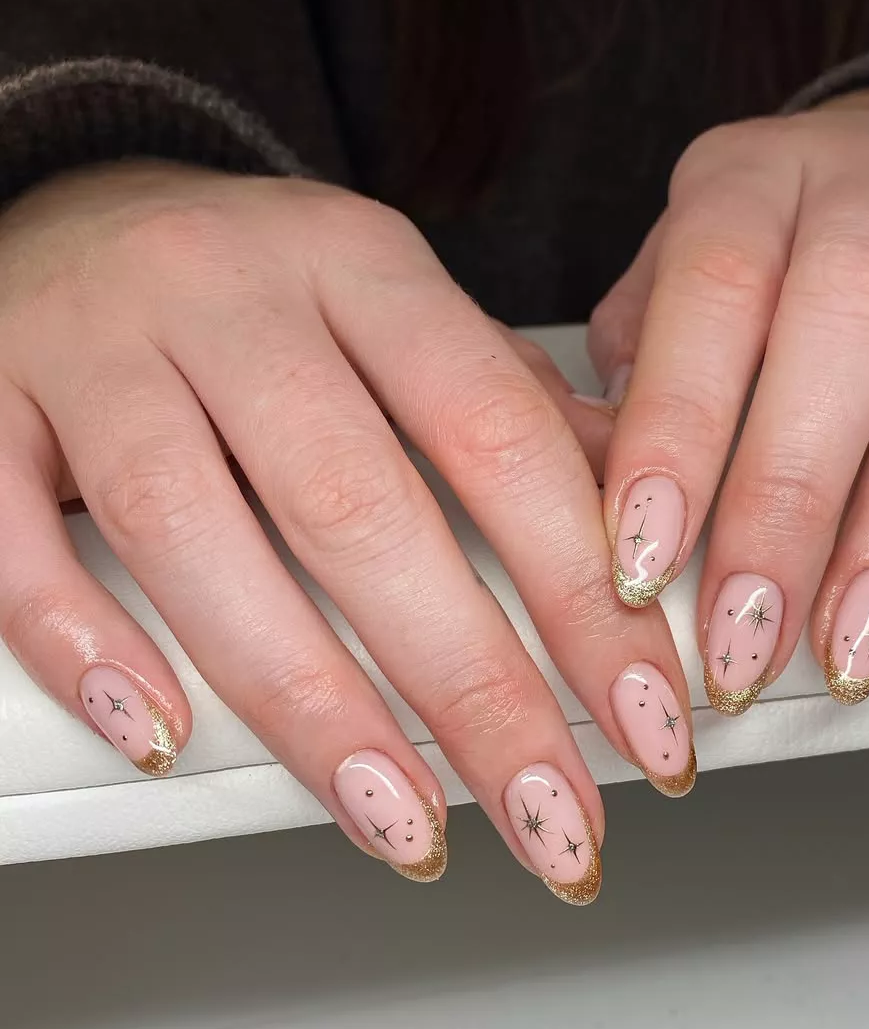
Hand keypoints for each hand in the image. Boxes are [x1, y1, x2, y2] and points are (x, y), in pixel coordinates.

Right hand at [0, 161, 690, 902]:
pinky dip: (79, 637)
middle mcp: (230, 293)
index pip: (496, 436)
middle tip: (552, 818)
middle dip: (474, 688)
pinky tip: (159, 734)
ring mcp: (98, 344)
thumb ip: (502, 401)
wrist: (77, 206)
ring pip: (191, 529)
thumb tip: (635, 521)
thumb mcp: (392, 304)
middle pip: (359, 506)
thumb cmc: (257, 287)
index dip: (584, 591)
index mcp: (359, 262)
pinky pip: (12, 527)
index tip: (646, 714)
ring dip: (308, 702)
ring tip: (400, 821)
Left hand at [589, 88, 868, 709]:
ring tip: (854, 641)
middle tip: (746, 637)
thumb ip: (634, 365)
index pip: (712, 288)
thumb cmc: (779, 246)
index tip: (641, 562)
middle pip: (845, 322)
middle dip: (788, 501)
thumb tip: (589, 491)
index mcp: (750, 182)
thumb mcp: (677, 273)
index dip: (677, 430)